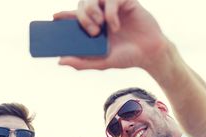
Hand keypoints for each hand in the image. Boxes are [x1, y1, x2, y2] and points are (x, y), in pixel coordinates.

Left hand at [54, 0, 168, 72]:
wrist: (150, 54)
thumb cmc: (127, 57)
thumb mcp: (102, 62)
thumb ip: (82, 62)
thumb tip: (60, 61)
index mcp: (94, 26)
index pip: (75, 17)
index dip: (64, 15)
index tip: (54, 18)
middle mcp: (102, 14)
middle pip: (82, 4)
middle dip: (82, 17)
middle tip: (92, 32)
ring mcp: (113, 7)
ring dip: (91, 10)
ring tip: (99, 26)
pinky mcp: (126, 1)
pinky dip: (110, 13)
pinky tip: (115, 26)